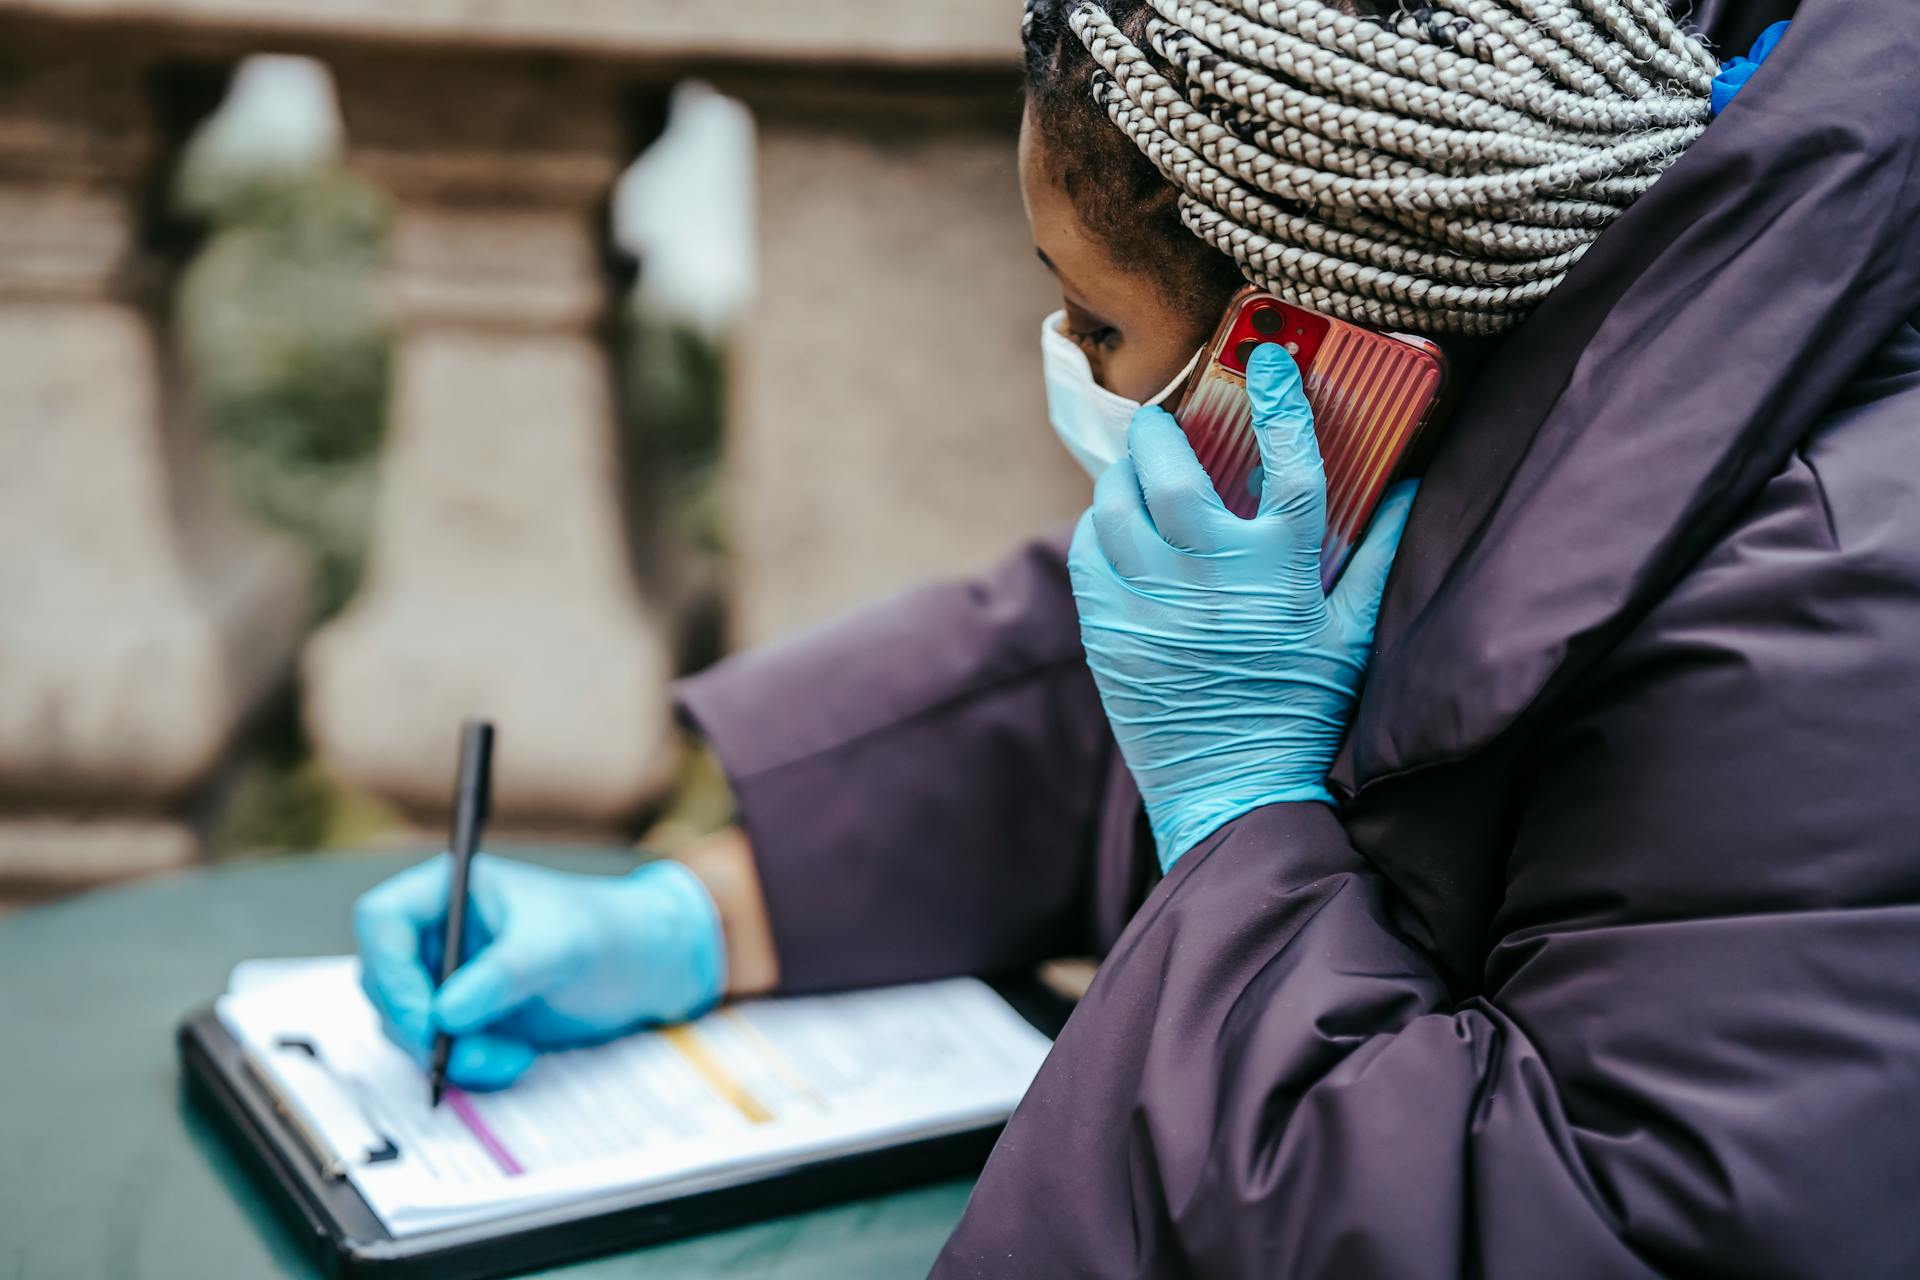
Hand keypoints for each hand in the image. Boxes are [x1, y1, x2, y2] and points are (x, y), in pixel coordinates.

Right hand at [353, 855, 725, 1089]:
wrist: (644, 968)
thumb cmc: (605, 931)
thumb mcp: (558, 944)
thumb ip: (504, 973)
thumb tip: (444, 1013)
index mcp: (450, 890)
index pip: (382, 919)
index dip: (389, 969)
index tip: (423, 1015)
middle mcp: (439, 934)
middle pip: (383, 982)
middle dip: (417, 1025)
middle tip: (454, 1053)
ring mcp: (448, 980)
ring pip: (407, 1026)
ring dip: (447, 1054)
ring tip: (508, 1059)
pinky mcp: (466, 1021)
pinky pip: (439, 1052)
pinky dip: (468, 1066)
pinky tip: (516, 1061)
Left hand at [1068, 343, 1416, 869]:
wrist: (1237, 795)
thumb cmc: (1304, 713)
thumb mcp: (1355, 635)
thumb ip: (1382, 556)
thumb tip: (1414, 486)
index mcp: (1282, 571)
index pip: (1290, 463)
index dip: (1281, 403)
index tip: (1268, 360)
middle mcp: (1213, 579)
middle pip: (1173, 471)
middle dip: (1160, 429)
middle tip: (1161, 417)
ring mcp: (1152, 606)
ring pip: (1116, 507)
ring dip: (1122, 475)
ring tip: (1134, 467)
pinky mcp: (1110, 633)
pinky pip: (1088, 556)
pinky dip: (1097, 530)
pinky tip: (1114, 527)